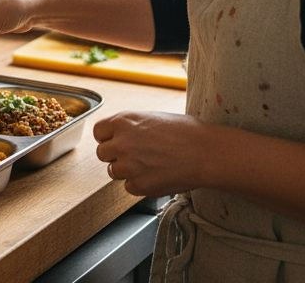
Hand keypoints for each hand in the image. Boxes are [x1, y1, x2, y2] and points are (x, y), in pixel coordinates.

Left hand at [93, 111, 210, 196]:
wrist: (205, 153)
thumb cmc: (187, 132)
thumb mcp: (153, 118)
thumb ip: (132, 127)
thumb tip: (121, 134)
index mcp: (124, 121)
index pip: (98, 131)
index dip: (108, 137)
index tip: (116, 141)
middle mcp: (121, 142)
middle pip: (102, 153)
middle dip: (115, 155)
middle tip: (135, 155)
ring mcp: (128, 165)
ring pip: (113, 172)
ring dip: (127, 170)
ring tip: (149, 165)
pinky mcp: (138, 185)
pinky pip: (129, 187)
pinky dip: (140, 184)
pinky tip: (156, 175)